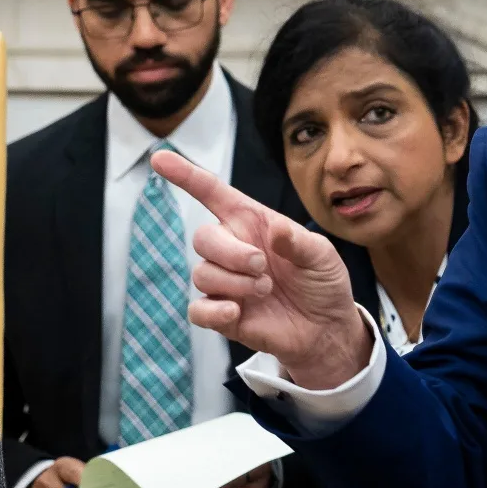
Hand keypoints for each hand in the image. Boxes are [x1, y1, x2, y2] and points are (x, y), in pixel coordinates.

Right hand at [149, 149, 368, 389]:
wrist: (326, 329)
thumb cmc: (321, 282)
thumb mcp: (322, 254)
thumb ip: (298, 241)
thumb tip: (276, 230)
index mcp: (252, 223)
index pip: (212, 193)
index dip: (185, 175)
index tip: (160, 158)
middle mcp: (232, 249)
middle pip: (202, 237)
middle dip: (230, 252)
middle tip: (262, 267)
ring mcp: (225, 282)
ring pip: (201, 273)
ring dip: (234, 283)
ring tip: (265, 291)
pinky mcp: (222, 314)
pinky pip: (197, 309)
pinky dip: (214, 311)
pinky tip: (237, 312)